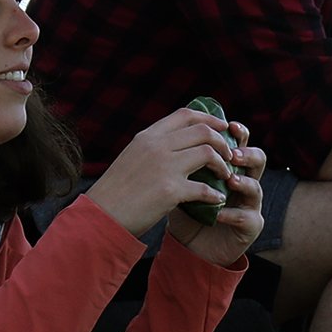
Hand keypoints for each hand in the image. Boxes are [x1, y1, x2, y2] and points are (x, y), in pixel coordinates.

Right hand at [87, 106, 232, 235]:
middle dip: (222, 142)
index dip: (210, 118)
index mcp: (148, 136)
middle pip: (203, 131)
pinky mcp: (170, 190)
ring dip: (223, 165)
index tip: (223, 127)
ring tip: (226, 176)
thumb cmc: (117, 191)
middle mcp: (156, 146)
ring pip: (208, 153)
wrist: (101, 216)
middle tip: (229, 155)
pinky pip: (205, 188)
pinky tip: (217, 199)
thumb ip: (154, 147)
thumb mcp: (132, 157)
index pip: (185, 115)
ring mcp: (164, 167)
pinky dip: (215, 194)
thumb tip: (178, 142)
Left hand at [169, 126, 266, 265]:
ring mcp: (250, 205)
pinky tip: (218, 214)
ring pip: (257, 188)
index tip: (229, 125)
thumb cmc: (185, 211)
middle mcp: (244, 182)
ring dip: (244, 182)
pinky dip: (232, 214)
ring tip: (230, 181)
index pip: (239, 144)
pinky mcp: (250, 227)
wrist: (187, 246)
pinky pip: (247, 217)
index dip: (239, 133)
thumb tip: (172, 133)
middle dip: (248, 154)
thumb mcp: (180, 182)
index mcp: (230, 167)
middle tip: (233, 154)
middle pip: (258, 160)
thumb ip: (183, 161)